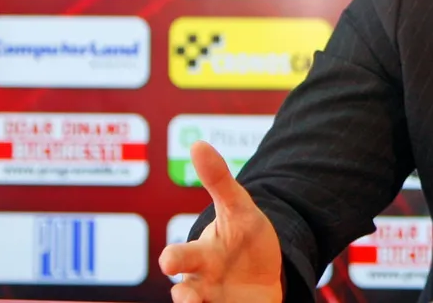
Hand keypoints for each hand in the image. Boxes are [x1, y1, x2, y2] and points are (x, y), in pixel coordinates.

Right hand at [159, 141, 283, 302]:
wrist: (264, 274)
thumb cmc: (244, 240)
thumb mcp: (239, 209)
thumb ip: (219, 181)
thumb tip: (198, 144)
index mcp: (200, 257)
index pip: (180, 257)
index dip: (174, 258)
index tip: (169, 259)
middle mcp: (200, 286)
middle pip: (185, 295)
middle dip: (185, 299)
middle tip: (189, 300)